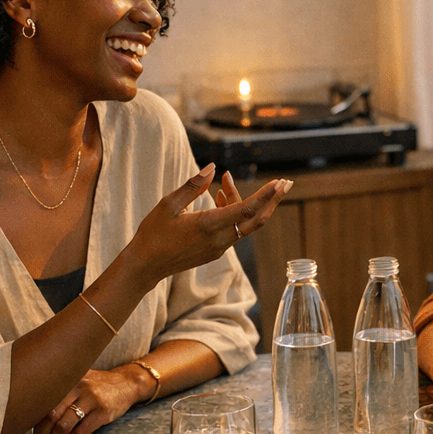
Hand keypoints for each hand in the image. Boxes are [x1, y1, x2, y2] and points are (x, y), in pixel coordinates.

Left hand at [32, 365, 147, 433]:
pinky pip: (81, 432)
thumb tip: (33, 409)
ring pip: (64, 425)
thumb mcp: (79, 378)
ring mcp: (93, 400)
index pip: (44, 400)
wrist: (127, 383)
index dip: (33, 417)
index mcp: (70, 379)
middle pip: (51, 414)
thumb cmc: (97, 385)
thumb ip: (60, 388)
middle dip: (42, 432)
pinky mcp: (103, 413)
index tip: (28, 428)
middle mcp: (80, 387)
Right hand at [129, 164, 290, 286]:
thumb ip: (193, 186)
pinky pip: (234, 230)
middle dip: (273, 200)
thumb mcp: (169, 204)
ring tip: (226, 182)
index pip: (246, 209)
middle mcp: (219, 239)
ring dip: (248, 202)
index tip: (279, 182)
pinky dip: (235, 212)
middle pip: (257, 219)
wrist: (146, 266)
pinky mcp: (216, 251)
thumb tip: (213, 167)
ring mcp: (219, 247)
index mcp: (208, 225)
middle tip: (286, 183)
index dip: (266, 195)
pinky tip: (221, 198)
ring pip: (245, 223)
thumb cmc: (154, 233)